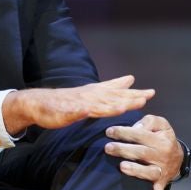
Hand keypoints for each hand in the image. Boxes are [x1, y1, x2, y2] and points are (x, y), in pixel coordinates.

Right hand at [3, 76, 152, 134]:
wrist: (39, 103)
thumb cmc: (67, 99)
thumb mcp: (93, 92)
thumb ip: (112, 86)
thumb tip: (131, 78)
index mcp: (96, 93)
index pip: (119, 92)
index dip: (134, 93)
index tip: (151, 93)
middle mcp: (90, 96)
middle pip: (112, 98)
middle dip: (128, 98)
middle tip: (144, 98)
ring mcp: (77, 103)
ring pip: (95, 105)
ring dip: (109, 105)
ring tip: (122, 107)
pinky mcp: (65, 111)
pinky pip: (73, 111)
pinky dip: (80, 110)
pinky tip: (86, 111)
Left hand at [104, 113, 183, 189]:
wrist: (178, 158)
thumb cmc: (163, 138)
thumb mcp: (161, 124)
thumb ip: (148, 122)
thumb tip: (136, 127)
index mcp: (160, 139)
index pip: (140, 134)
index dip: (124, 132)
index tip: (109, 131)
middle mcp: (161, 155)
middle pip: (141, 152)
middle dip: (124, 150)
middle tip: (108, 148)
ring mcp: (161, 169)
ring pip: (149, 171)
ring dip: (136, 170)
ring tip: (122, 167)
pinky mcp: (161, 181)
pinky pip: (159, 188)